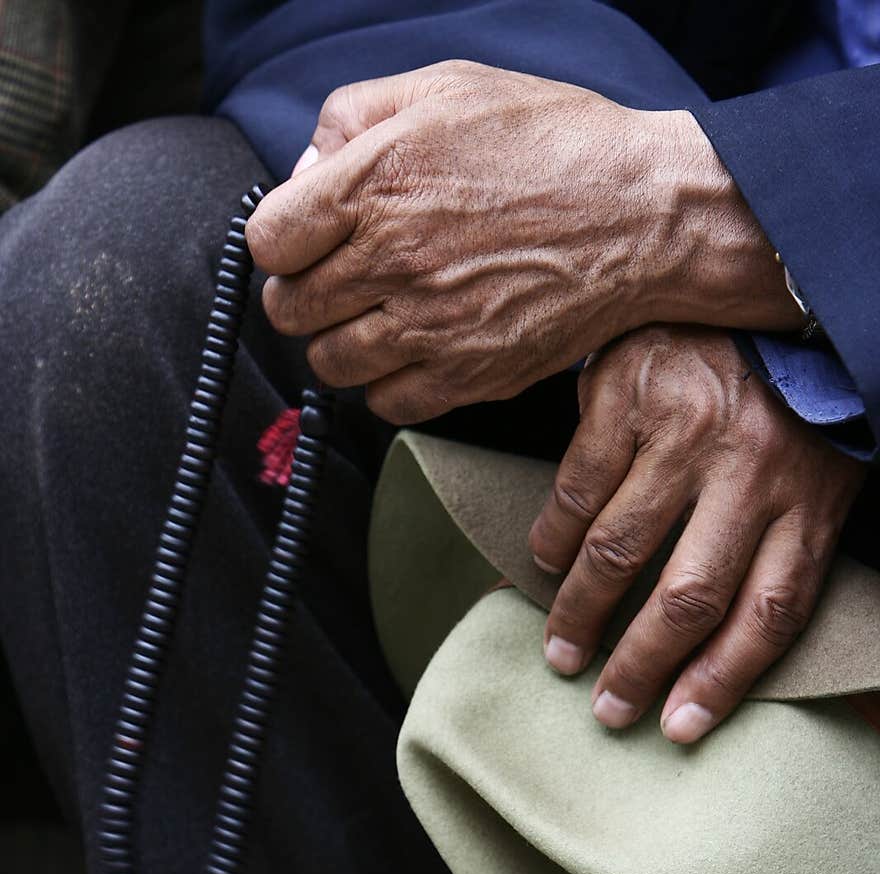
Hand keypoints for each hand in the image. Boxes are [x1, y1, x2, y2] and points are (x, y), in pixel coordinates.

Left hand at [246, 60, 798, 425]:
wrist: (643, 216)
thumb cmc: (554, 144)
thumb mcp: (448, 86)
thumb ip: (355, 114)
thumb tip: (305, 169)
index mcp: (377, 182)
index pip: (268, 240)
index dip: (280, 239)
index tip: (303, 239)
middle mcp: (395, 261)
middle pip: (289, 309)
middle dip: (302, 293)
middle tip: (337, 280)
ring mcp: (430, 327)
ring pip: (330, 364)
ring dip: (339, 343)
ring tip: (373, 318)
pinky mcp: (468, 375)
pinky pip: (387, 405)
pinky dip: (386, 386)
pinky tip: (410, 352)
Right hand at [528, 326, 865, 741]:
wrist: (764, 292)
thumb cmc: (789, 405)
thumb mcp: (815, 477)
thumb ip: (779, 551)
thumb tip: (722, 653)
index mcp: (809, 497)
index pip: (769, 613)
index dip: (721, 681)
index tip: (678, 729)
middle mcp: (752, 467)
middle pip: (689, 596)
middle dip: (639, 665)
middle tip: (605, 707)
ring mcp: (688, 429)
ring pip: (620, 549)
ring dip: (580, 612)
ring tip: (560, 650)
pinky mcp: (631, 393)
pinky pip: (578, 487)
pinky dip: (553, 537)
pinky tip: (543, 564)